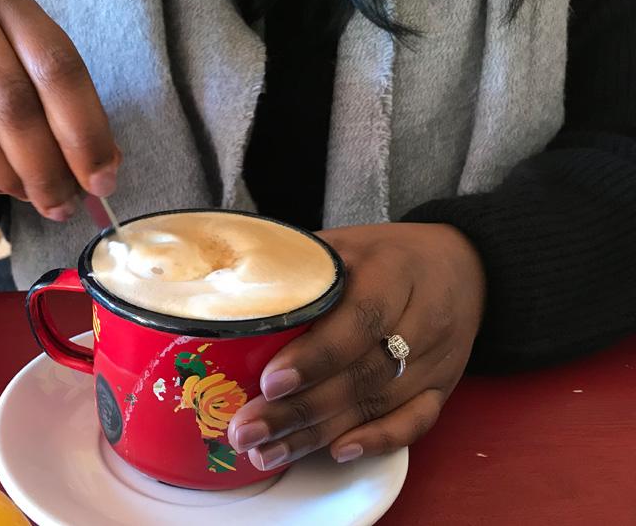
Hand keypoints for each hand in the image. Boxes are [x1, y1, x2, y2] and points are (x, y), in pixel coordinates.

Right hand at [0, 0, 118, 220]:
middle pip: (9, 98)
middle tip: (61, 204)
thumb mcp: (24, 67)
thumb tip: (102, 172)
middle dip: (44, 165)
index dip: (84, 131)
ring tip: (26, 193)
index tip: (101, 180)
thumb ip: (63, 110)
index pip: (56, 66)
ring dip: (5, 175)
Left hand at [228, 223, 485, 468]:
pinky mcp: (443, 388)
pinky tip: (335, 452)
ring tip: (267, 451)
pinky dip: (377, 441)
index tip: (269, 382)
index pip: (358, 320)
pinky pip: (415, 423)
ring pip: (377, 404)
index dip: (314, 356)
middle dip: (299, 409)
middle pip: (360, 374)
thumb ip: (298, 264)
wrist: (465, 265)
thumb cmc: (388, 254)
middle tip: (246, 430)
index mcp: (393, 273)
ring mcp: (437, 360)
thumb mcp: (346, 242)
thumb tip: (229, 289)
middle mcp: (422, 320)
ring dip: (319, 433)